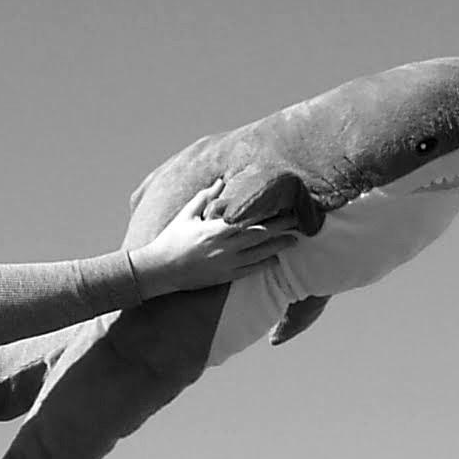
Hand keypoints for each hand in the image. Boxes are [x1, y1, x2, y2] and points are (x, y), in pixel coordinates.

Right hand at [129, 179, 300, 295]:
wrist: (160, 269)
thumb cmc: (172, 238)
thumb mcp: (187, 215)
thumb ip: (205, 197)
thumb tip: (221, 181)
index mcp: (215, 228)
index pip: (248, 218)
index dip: (267, 212)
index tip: (282, 204)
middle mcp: (224, 246)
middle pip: (260, 235)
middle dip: (280, 227)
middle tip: (298, 220)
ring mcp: (226, 263)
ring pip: (259, 254)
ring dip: (278, 246)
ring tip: (295, 240)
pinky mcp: (225, 277)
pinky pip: (250, 270)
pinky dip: (265, 264)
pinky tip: (277, 259)